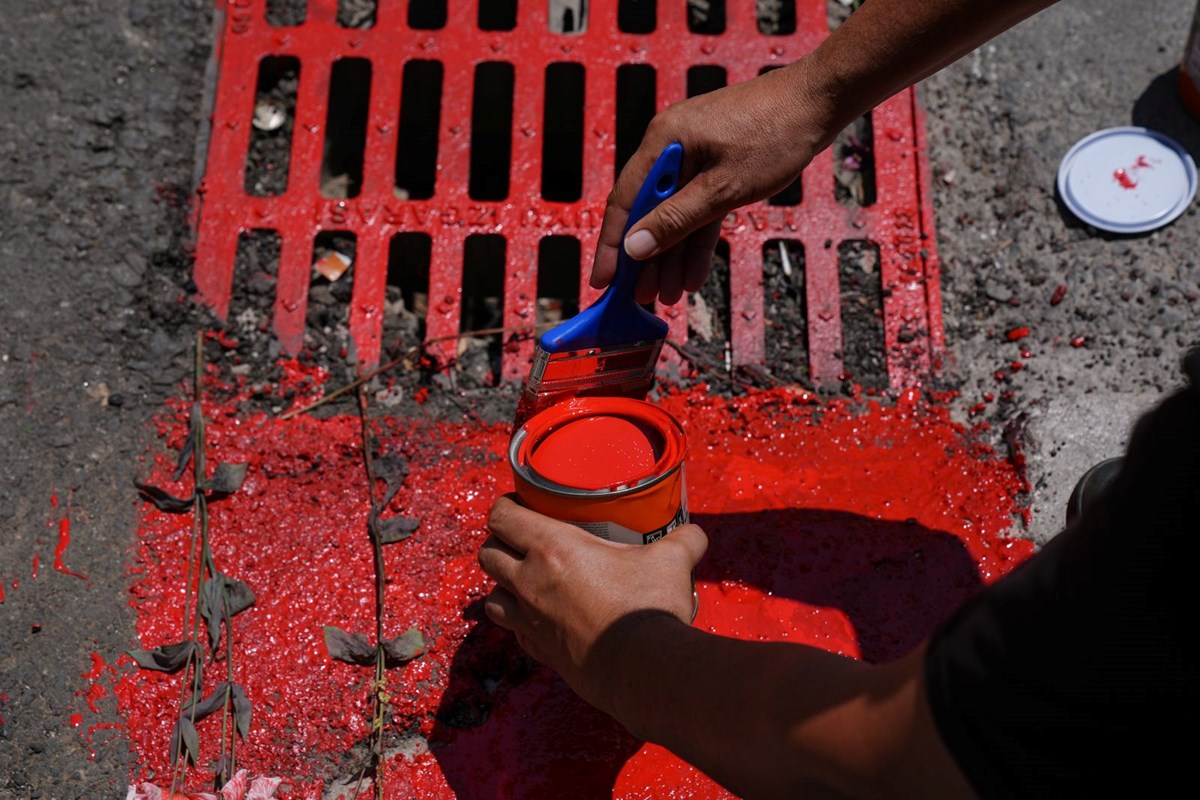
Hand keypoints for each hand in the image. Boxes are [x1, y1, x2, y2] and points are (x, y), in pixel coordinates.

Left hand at [478, 495, 706, 714]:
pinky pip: (514, 631)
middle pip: (487, 555)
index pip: (502, 518)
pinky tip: (542, 617)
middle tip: (522, 541)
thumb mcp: (671, 561)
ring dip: (502, 586)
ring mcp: (530, 620)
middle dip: (499, 544)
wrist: (642, 670)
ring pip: (491, 597)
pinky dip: (520, 621)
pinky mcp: (539, 651)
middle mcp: (530, 582)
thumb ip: (683, 541)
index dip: (504, 508)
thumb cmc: (647, 608)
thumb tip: (694, 534)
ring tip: (524, 580)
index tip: (518, 505)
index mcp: (552, 548)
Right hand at [591, 57, 837, 305]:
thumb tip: (634, 247)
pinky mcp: (717, 162)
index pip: (625, 201)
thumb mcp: (723, 188)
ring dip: (673, 255)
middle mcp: (672, 145)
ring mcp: (695, 154)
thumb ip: (676, 220)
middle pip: (648, 211)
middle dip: (646, 258)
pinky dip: (697, 237)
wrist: (819, 101)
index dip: (612, 246)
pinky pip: (699, 206)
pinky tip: (693, 272)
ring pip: (675, 213)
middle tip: (642, 298)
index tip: (604, 281)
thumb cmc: (775, 134)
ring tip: (670, 294)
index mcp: (664, 143)